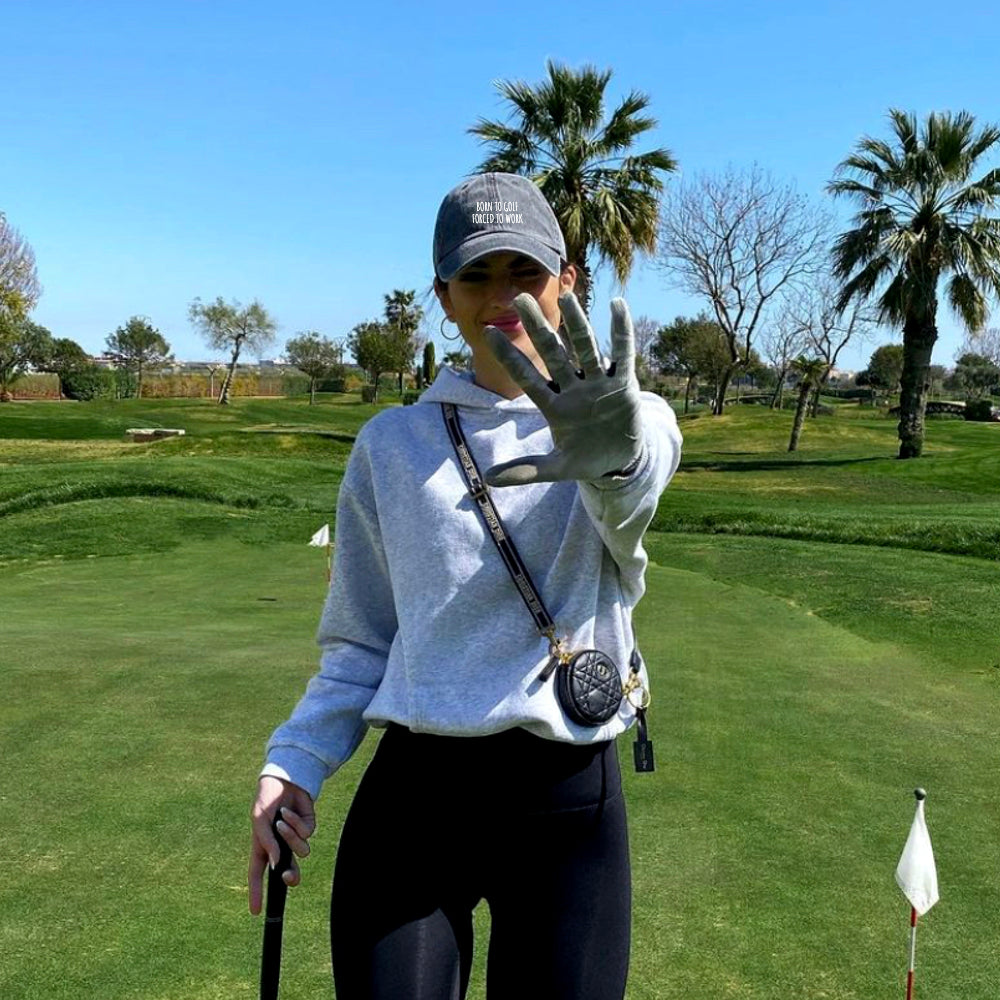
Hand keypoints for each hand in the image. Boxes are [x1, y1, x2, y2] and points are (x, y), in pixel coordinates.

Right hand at [248, 775, 315, 915]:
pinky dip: (297, 824)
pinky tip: (290, 812)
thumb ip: (266, 843)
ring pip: (300, 851)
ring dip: (290, 837)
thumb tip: (277, 864)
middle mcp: (280, 845)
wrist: (284, 778)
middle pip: (288, 872)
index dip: (256, 893)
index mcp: (263, 846)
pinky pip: (307, 835)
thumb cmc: (266, 799)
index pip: (258, 874)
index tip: (256, 912)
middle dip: (290, 876)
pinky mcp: (307, 826)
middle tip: (289, 877)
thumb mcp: (259, 820)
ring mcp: (295, 837)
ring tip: (281, 821)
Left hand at [482, 291, 642, 484]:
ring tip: (566, 295)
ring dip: (576, 323)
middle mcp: (573, 389)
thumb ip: (525, 471)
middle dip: (538, 327)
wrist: (619, 461)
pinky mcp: (624, 384)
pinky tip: (617, 304)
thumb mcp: (555, 469)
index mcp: (554, 406)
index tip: (489, 332)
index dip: (509, 356)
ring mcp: (598, 383)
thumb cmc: (584, 459)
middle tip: (520, 298)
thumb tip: (489, 479)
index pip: (526, 377)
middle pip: (553, 353)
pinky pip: (623, 353)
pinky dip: (621, 330)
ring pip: (585, 347)